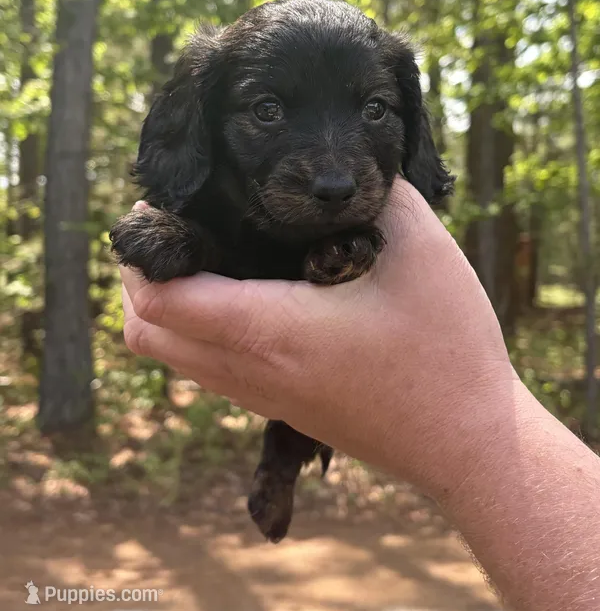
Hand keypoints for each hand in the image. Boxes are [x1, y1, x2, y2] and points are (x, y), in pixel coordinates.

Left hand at [120, 177, 522, 498]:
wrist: (467, 444)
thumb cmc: (446, 350)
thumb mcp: (421, 250)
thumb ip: (377, 193)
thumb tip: (346, 166)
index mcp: (270, 331)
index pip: (161, 299)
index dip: (144, 251)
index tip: (160, 208)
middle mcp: (252, 372)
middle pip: (146, 334)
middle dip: (138, 278)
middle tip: (169, 228)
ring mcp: (263, 397)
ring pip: (173, 358)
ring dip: (163, 306)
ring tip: (196, 253)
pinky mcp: (281, 408)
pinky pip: (208, 370)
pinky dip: (195, 330)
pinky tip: (239, 294)